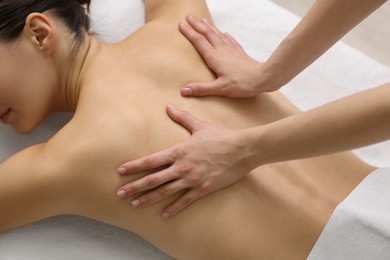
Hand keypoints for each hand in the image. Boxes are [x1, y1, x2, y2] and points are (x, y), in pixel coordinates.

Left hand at [117, 105, 252, 218]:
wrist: (242, 149)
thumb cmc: (221, 136)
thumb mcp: (199, 126)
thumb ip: (181, 117)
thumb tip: (168, 106)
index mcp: (179, 151)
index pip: (151, 160)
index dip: (134, 166)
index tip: (121, 171)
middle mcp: (182, 167)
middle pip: (153, 179)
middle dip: (135, 187)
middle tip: (119, 194)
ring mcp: (192, 179)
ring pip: (165, 192)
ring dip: (148, 199)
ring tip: (134, 205)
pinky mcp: (203, 188)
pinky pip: (185, 201)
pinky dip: (174, 208)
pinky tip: (164, 215)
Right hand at [179, 15, 271, 97]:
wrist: (264, 78)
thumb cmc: (242, 84)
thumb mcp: (220, 89)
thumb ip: (202, 89)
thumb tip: (184, 90)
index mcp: (215, 58)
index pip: (199, 42)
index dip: (189, 33)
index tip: (181, 24)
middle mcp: (222, 51)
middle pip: (207, 34)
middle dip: (197, 25)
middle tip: (189, 16)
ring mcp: (232, 51)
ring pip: (218, 35)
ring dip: (209, 27)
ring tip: (203, 20)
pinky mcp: (240, 53)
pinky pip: (231, 41)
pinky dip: (226, 36)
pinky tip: (225, 33)